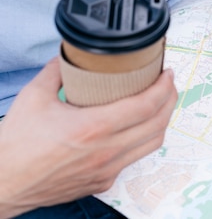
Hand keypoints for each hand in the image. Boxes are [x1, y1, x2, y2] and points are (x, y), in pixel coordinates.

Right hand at [0, 58, 177, 216]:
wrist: (3, 184)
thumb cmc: (16, 145)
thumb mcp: (34, 97)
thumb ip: (57, 70)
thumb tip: (71, 53)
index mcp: (93, 127)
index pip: (146, 105)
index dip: (163, 87)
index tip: (167, 73)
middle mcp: (106, 151)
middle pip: (158, 124)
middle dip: (170, 99)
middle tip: (168, 83)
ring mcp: (107, 169)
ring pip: (152, 144)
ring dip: (162, 121)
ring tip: (160, 103)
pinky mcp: (104, 181)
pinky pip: (134, 158)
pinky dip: (143, 139)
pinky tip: (138, 127)